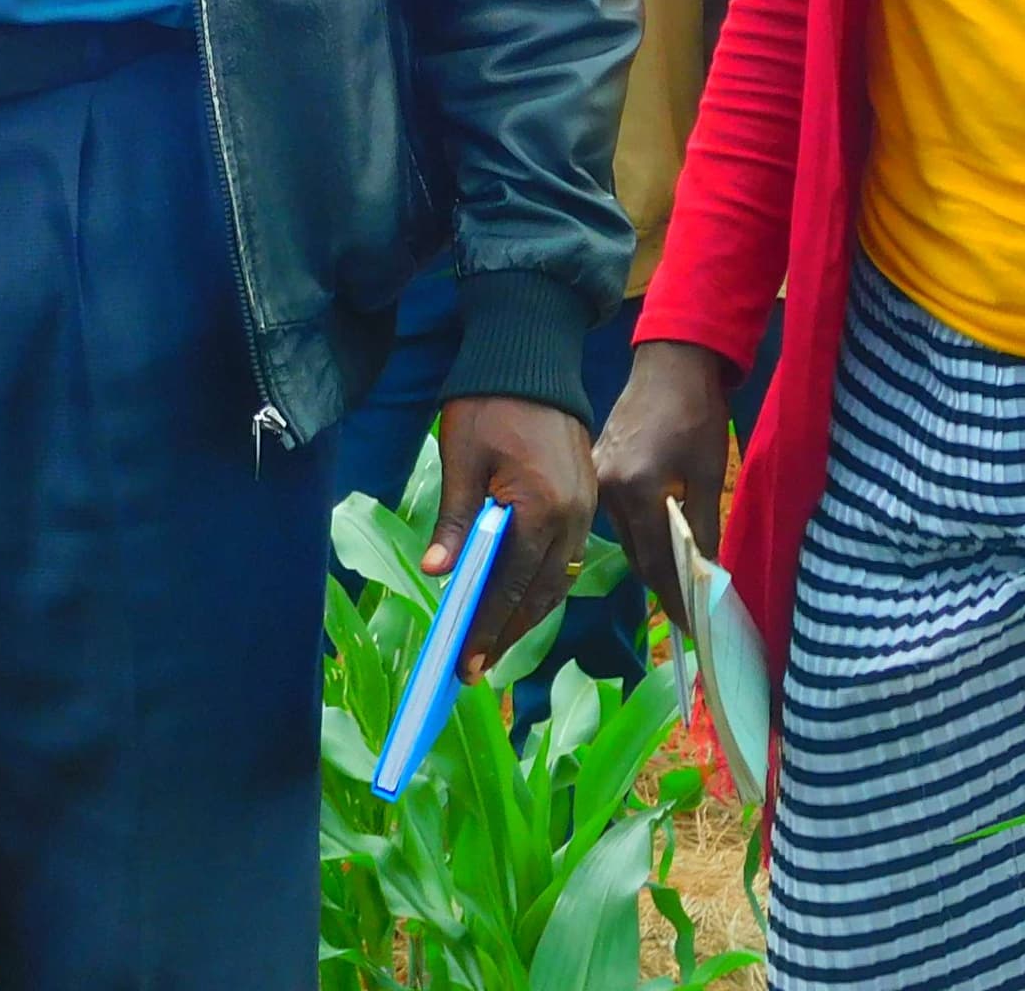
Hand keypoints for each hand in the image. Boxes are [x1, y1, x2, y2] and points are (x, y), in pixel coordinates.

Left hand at [427, 393, 596, 675]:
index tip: (468, 662)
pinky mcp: (587, 499)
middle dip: (509, 631)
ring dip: (528, 613)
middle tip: (477, 666)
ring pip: (559, 579)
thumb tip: (438, 573)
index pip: (514, 585)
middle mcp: (574, 516)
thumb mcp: (461, 461)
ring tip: (495, 642)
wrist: (531, 358)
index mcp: (543, 508)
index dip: (490, 626)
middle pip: (543, 592)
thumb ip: (454, 523)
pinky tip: (520, 599)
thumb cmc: (488, 406)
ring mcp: (586, 509)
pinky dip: (544, 584)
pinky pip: (566, 556)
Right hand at [595, 338, 735, 618]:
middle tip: (688, 612)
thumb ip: (703, 529)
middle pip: (634, 554)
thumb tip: (705, 577)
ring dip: (649, 558)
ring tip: (677, 583)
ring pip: (624, 536)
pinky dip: (638, 532)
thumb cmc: (697, 414)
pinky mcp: (597, 466)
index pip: (654, 562)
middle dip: (662, 585)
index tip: (692, 627)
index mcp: (637, 490)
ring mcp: (597, 477)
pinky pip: (617, 514)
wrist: (670, 362)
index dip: (674, 597)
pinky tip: (657, 541)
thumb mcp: (709, 474)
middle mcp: (608, 489)